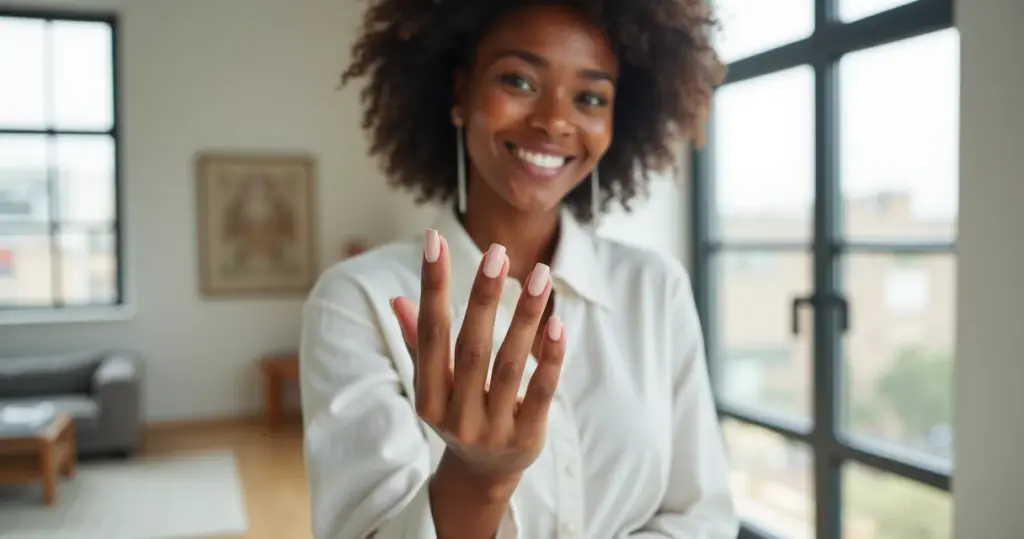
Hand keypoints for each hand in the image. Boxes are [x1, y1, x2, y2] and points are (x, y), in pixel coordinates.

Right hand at [390, 229, 565, 489]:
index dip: (433, 286)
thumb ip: (419, 342)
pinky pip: (541, 392)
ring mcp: (491, 429)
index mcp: (427, 396)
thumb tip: (397, 299)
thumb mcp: (434, 384)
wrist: (484, 476)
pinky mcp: (526, 438)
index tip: (434, 240)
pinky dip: (549, 358)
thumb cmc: (459, 412)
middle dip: (484, 296)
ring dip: (525, 317)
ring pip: (509, 364)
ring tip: (539, 274)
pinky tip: (557, 322)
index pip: (430, 333)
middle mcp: (455, 414)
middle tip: (498, 251)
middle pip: (471, 347)